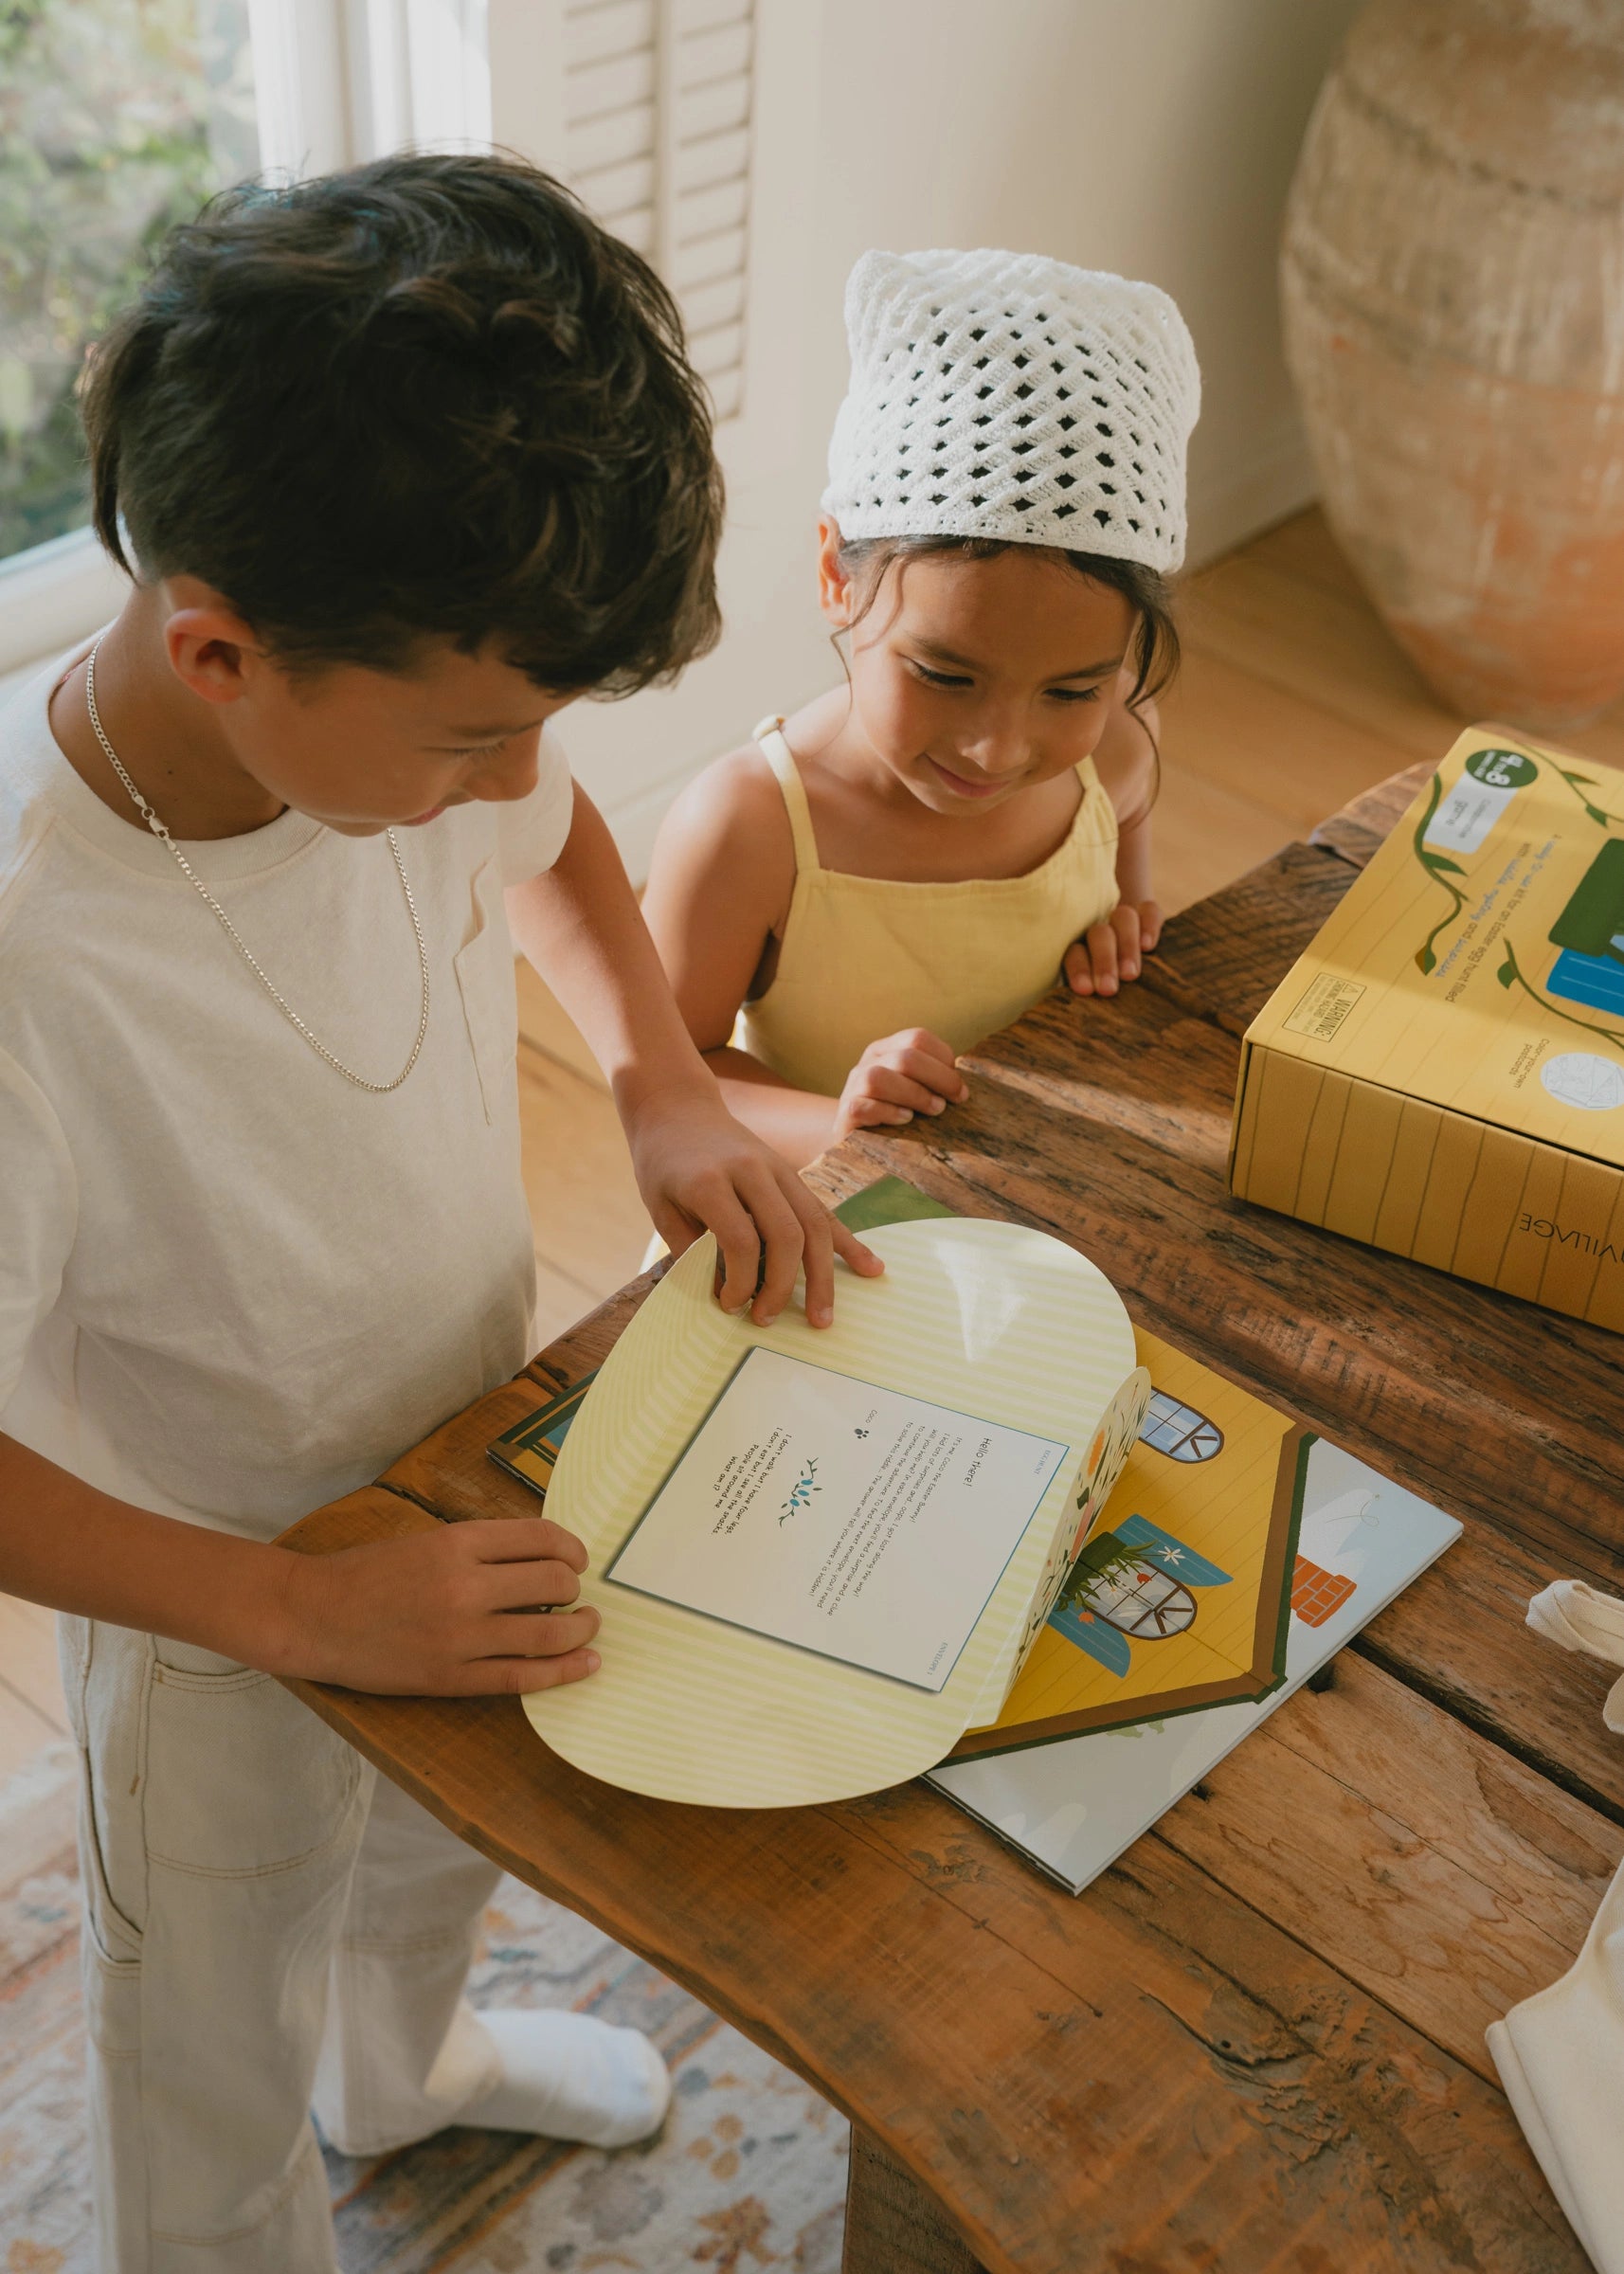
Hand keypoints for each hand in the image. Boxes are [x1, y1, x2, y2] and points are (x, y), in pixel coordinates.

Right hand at [280, 1517, 600, 1695]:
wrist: (313, 1616)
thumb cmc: (367, 1574)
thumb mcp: (427, 1540)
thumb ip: (481, 1548)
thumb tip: (541, 1558)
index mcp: (458, 1541)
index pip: (541, 1537)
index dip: (572, 1548)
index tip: (577, 1558)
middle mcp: (465, 1585)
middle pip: (553, 1582)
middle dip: (576, 1588)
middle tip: (576, 1595)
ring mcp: (460, 1635)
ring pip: (548, 1632)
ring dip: (582, 1629)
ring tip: (589, 1627)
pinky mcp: (452, 1677)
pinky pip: (522, 1676)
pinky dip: (562, 1671)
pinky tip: (585, 1665)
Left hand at [625, 1083, 882, 1328]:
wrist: (678, 1107)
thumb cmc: (662, 1163)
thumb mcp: (660, 1208)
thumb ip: (690, 1250)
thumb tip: (725, 1295)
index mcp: (711, 1180)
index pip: (741, 1240)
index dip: (740, 1281)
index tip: (729, 1303)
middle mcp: (751, 1171)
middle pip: (786, 1235)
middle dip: (783, 1286)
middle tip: (767, 1319)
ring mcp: (778, 1168)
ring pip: (814, 1225)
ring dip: (822, 1276)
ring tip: (823, 1317)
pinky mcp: (791, 1173)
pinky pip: (825, 1211)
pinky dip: (848, 1243)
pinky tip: (871, 1268)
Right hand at [833, 1028, 969, 1141]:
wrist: (855, 1138)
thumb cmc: (896, 1112)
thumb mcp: (913, 1087)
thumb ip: (932, 1079)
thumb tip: (964, 1086)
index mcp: (887, 1049)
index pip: (917, 1038)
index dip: (944, 1059)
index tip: (959, 1087)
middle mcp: (868, 1062)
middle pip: (905, 1057)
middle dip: (939, 1078)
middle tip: (955, 1100)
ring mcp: (852, 1087)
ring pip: (878, 1078)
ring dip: (914, 1094)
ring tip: (935, 1110)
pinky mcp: (844, 1115)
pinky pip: (862, 1106)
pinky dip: (888, 1112)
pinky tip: (906, 1120)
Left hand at [1064, 901, 1162, 997]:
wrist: (1143, 960)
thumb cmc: (1110, 991)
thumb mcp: (1099, 993)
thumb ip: (1091, 998)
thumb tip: (1079, 1028)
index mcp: (1082, 950)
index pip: (1075, 952)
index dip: (1079, 969)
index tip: (1085, 990)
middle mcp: (1101, 932)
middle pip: (1099, 935)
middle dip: (1104, 961)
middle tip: (1109, 989)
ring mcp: (1124, 921)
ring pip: (1123, 918)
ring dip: (1126, 946)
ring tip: (1131, 975)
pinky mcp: (1147, 913)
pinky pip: (1148, 910)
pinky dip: (1149, 924)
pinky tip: (1149, 946)